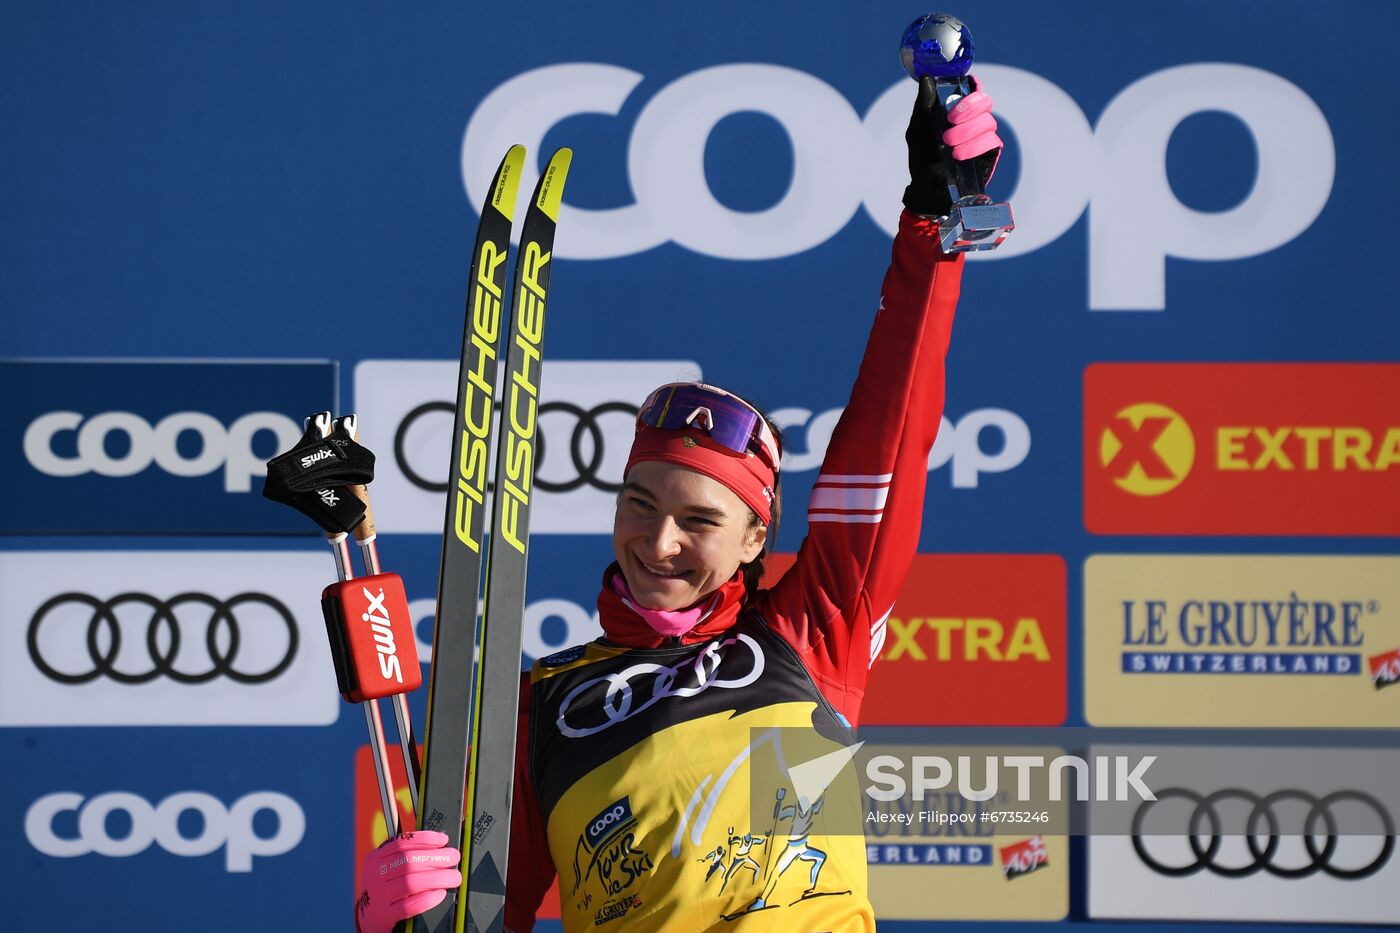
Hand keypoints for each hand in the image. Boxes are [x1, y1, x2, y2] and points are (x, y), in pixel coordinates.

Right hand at [354, 831, 462, 932]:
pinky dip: (428, 899)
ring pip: (411, 882)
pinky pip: (409, 906)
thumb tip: (440, 845)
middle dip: (437, 857)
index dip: (426, 839)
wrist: (368, 918)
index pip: (401, 842)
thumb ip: (407, 856)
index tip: (444, 840)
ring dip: (438, 878)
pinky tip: (440, 894)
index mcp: (375, 859)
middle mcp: (374, 875)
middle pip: (409, 861)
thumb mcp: (387, 868)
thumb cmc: (384, 889)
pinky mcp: (385, 915)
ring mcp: (378, 896)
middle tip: (454, 858)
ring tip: (454, 877)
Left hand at [903, 74, 1002, 216]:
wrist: (929, 190)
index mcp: (958, 111)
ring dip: (966, 132)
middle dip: (968, 109)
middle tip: (950, 120)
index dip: (973, 86)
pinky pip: (991, 141)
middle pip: (984, 102)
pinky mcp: (990, 153)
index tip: (966, 86)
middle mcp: (974, 120)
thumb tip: (927, 78)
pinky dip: (974, 146)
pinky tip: (959, 155)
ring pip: (988, 122)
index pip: (973, 90)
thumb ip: (923, 105)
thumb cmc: (923, 158)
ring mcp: (984, 136)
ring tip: (949, 145)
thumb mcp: (917, 131)